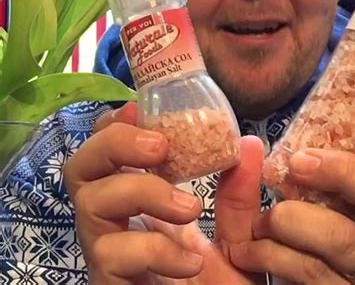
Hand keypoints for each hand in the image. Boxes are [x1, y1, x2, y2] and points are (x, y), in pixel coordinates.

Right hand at [64, 102, 264, 284]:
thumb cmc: (214, 279)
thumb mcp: (235, 232)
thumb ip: (239, 194)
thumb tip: (250, 143)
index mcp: (137, 194)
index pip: (107, 148)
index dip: (116, 124)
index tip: (140, 110)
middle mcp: (112, 216)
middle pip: (81, 166)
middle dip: (116, 144)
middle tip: (160, 147)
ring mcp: (105, 248)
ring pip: (91, 201)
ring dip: (141, 191)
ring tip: (188, 207)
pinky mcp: (107, 280)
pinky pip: (113, 255)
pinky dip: (154, 249)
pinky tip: (189, 261)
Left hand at [227, 113, 354, 283]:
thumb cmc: (269, 244)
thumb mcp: (255, 209)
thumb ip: (249, 181)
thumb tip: (250, 143)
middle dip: (346, 172)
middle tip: (299, 162)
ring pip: (346, 238)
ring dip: (294, 220)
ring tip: (262, 220)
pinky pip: (313, 270)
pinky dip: (273, 254)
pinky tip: (248, 252)